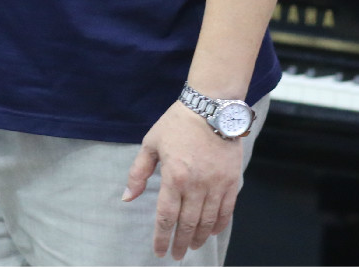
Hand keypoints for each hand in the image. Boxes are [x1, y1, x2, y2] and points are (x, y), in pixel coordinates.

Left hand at [122, 100, 242, 258]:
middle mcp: (196, 185)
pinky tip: (211, 232)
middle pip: (187, 224)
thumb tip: (127, 197)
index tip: (160, 251)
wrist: (212, 106)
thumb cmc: (178, 123)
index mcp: (174, 177)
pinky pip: (226, 210)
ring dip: (199, 238)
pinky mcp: (231, 181)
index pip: (166, 217)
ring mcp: (216, 184)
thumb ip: (138, 173)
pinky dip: (219, 225)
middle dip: (181, 243)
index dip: (162, 237)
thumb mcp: (151, 143)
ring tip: (193, 246)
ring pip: (207, 221)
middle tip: (177, 255)